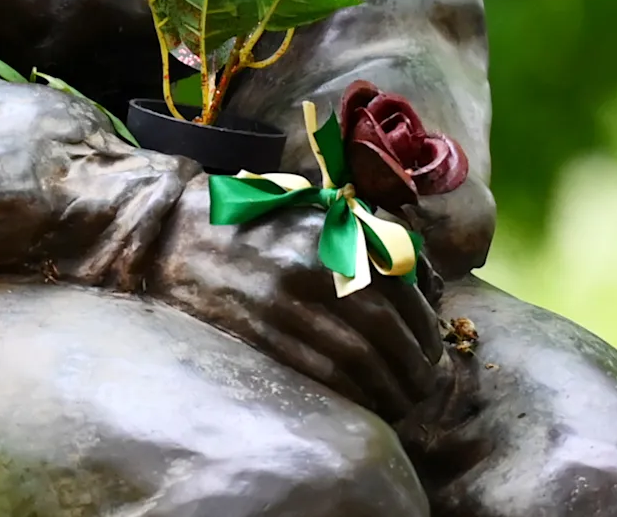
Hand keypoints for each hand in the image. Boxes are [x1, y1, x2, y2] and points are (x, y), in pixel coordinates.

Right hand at [142, 176, 445, 421]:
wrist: (182, 236)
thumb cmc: (260, 223)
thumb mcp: (317, 213)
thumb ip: (369, 240)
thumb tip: (422, 284)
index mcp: (331, 233)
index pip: (398, 290)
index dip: (424, 327)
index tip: (434, 350)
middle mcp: (311, 268)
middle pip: (382, 331)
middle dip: (412, 366)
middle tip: (425, 386)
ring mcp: (283, 306)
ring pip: (355, 361)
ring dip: (388, 390)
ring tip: (403, 403)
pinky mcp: (261, 336)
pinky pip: (319, 376)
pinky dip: (351, 396)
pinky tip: (366, 403)